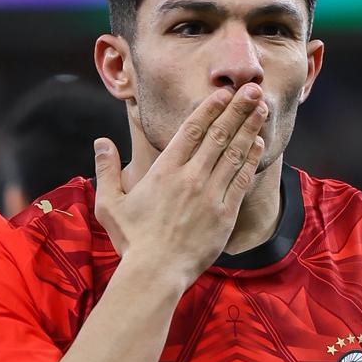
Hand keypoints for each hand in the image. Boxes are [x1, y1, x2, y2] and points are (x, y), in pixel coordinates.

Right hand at [93, 85, 267, 288]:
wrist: (155, 273)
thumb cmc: (132, 240)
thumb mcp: (110, 204)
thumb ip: (106, 170)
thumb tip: (100, 142)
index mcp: (164, 170)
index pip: (192, 129)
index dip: (210, 108)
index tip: (223, 93)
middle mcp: (190, 177)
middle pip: (218, 134)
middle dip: (237, 109)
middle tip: (252, 88)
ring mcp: (210, 195)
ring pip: (234, 153)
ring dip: (249, 127)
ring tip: (261, 108)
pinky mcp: (225, 214)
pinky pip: (241, 179)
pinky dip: (251, 159)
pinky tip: (258, 144)